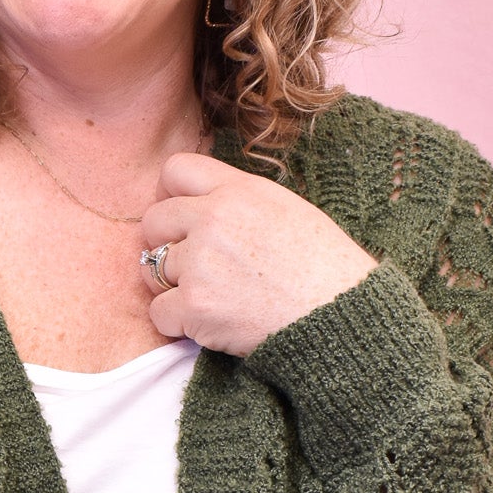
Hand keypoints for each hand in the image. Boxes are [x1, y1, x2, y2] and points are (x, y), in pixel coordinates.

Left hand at [140, 152, 377, 357]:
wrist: (341, 317)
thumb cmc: (324, 268)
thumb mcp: (287, 210)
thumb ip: (238, 200)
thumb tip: (197, 203)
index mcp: (239, 190)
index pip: (175, 170)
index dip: (169, 195)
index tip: (179, 219)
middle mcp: (214, 219)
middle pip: (153, 221)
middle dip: (163, 244)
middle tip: (191, 266)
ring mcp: (201, 263)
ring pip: (151, 269)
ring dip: (172, 286)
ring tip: (210, 295)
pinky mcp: (195, 306)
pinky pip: (158, 312)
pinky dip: (177, 323)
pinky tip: (209, 322)